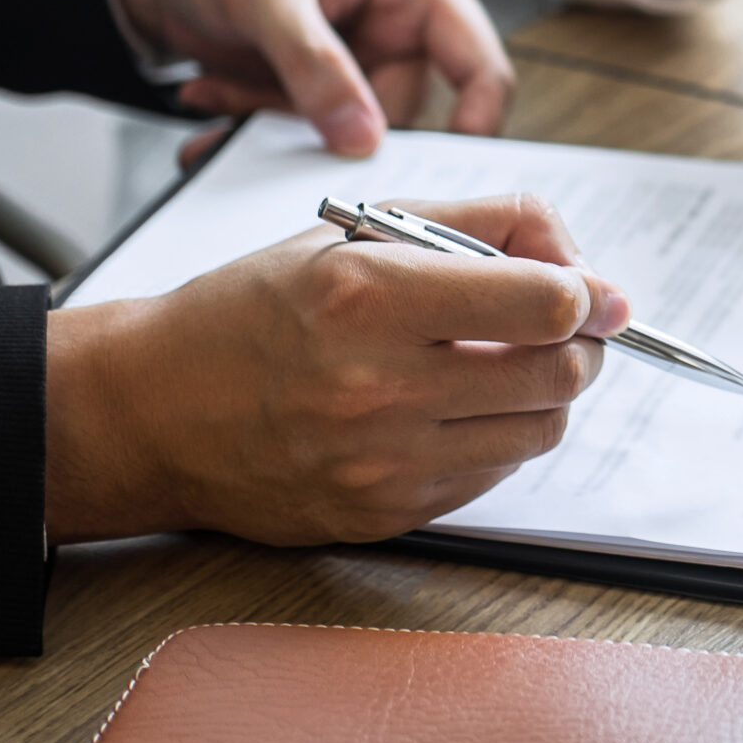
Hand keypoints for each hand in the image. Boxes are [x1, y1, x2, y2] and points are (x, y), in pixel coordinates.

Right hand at [44, 195, 618, 544]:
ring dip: (544, 394)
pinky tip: (454, 408)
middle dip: (578, 344)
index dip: (587, 293)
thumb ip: (481, 226)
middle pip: (557, 373)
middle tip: (560, 327)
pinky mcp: (383, 516)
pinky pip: (491, 476)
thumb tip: (586, 268)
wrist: (151, 410)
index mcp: (367, 297)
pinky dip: (496, 437)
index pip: (542, 303)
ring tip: (502, 363)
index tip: (591, 292)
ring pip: (538, 431)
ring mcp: (379, 462)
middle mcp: (375, 386)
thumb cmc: (254, 310)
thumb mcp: (356, 232)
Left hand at [107, 0, 513, 154]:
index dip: (475, 126)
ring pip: (344, 135)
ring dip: (275, 129)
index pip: (481, 69)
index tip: (434, 175)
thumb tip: (362, 137)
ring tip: (215, 98)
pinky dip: (251, 125)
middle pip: (402, 119)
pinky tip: (209, 95)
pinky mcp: (317, 88)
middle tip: (263, 127)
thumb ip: (315, 64)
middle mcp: (399, 29)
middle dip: (328, 130)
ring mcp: (359, 62)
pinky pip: (301, 134)